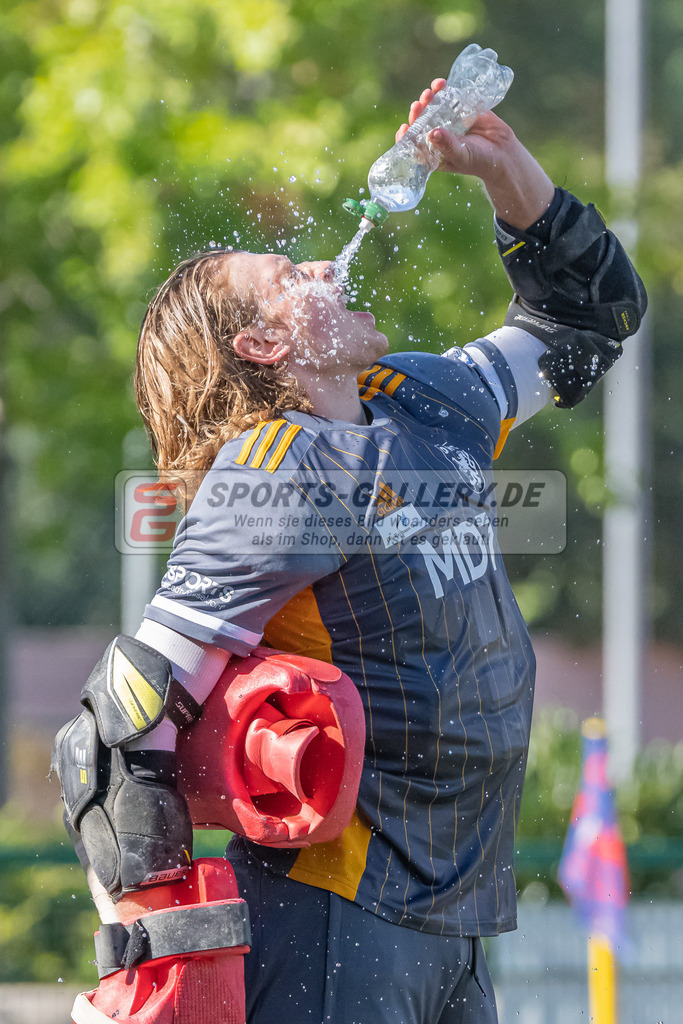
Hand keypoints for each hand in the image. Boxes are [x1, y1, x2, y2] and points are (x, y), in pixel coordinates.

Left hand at [395, 81, 554, 229]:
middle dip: (417, 113)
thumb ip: (448, 146)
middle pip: (420, 122)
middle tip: (418, 105)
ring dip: (428, 99)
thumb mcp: (462, 156)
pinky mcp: (459, 108)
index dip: (405, 137)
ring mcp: (448, 120)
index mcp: (432, 152)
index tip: (403, 128)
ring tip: (430, 92)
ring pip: (432, 108)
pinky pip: (448, 97)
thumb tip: (432, 133)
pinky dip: (443, 89)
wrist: (502, 151)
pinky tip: (441, 84)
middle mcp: (437, 136)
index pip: (413, 145)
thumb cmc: (480, 161)